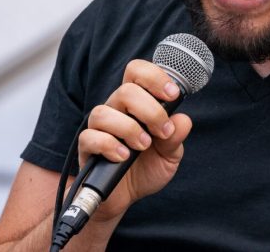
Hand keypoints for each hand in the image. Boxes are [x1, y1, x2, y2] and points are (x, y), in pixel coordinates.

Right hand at [77, 59, 192, 219]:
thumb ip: (176, 136)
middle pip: (126, 90)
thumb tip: (182, 120)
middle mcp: (116, 109)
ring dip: (129, 128)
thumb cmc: (147, 167)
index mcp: (137, 102)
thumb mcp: (170, 154)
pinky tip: (124, 156)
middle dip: (150, 110)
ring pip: (104, 112)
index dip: (155, 77)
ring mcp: (99, 127)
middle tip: (162, 131)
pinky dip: (110, 145)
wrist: (127, 197)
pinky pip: (91, 137)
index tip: (173, 95)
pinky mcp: (87, 148)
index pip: (137, 72)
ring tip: (144, 145)